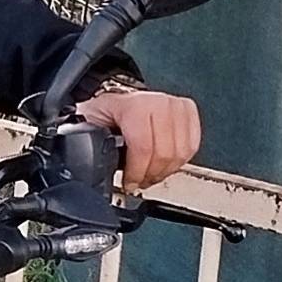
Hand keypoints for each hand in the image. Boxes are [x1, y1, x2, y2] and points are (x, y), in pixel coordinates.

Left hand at [77, 88, 201, 193]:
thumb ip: (89, 144)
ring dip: (165, 171)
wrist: (119, 99)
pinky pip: (192, 146)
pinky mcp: (188, 112)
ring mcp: (175, 105)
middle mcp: (158, 102)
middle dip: (150, 175)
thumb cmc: (105, 112)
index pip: (144, 146)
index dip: (137, 171)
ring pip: (181, 152)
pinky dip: (179, 161)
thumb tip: (90, 169)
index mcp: (133, 105)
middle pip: (165, 153)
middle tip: (139, 181)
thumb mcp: (90, 125)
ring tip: (150, 174)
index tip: (128, 182)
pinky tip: (164, 164)